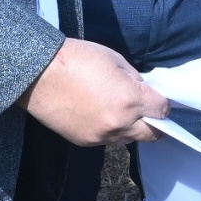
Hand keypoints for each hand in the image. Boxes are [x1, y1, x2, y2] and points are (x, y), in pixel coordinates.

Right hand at [24, 38, 168, 144]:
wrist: (38, 75)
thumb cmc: (76, 59)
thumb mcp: (114, 59)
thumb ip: (134, 79)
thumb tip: (144, 91)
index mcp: (130, 100)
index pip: (163, 110)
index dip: (163, 103)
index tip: (157, 98)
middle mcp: (119, 123)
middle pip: (153, 134)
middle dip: (154, 122)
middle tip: (145, 109)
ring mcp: (101, 136)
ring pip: (129, 139)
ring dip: (130, 128)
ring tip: (117, 110)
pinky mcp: (85, 142)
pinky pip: (107, 140)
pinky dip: (109, 130)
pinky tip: (97, 113)